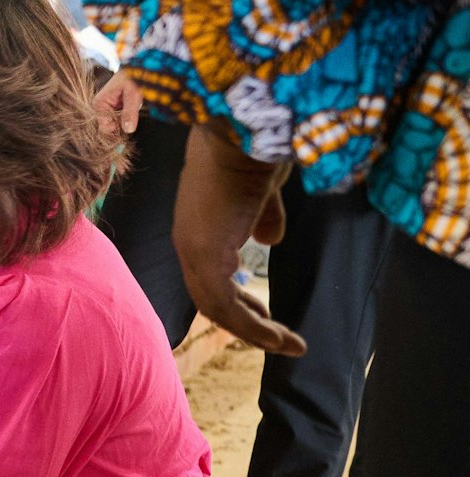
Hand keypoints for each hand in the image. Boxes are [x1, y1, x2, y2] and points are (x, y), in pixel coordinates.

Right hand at [93, 70, 142, 137]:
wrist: (137, 66)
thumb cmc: (132, 77)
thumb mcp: (133, 95)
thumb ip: (130, 112)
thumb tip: (128, 130)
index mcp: (99, 104)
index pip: (104, 128)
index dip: (116, 131)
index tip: (129, 129)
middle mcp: (99, 108)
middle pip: (109, 128)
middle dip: (122, 125)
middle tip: (132, 114)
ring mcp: (106, 109)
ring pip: (115, 125)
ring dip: (126, 121)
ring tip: (132, 107)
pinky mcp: (113, 108)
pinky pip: (119, 120)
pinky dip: (127, 117)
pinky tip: (131, 108)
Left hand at [173, 126, 306, 356]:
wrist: (245, 130)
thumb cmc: (255, 149)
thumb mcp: (262, 191)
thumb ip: (263, 217)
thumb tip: (270, 240)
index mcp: (198, 226)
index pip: (211, 275)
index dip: (237, 298)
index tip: (263, 313)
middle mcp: (189, 242)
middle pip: (211, 296)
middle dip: (245, 321)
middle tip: (277, 338)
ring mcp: (194, 250)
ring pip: (217, 307)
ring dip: (253, 331)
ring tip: (287, 345)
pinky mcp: (205, 256)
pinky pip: (225, 306)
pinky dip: (250, 326)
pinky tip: (277, 336)